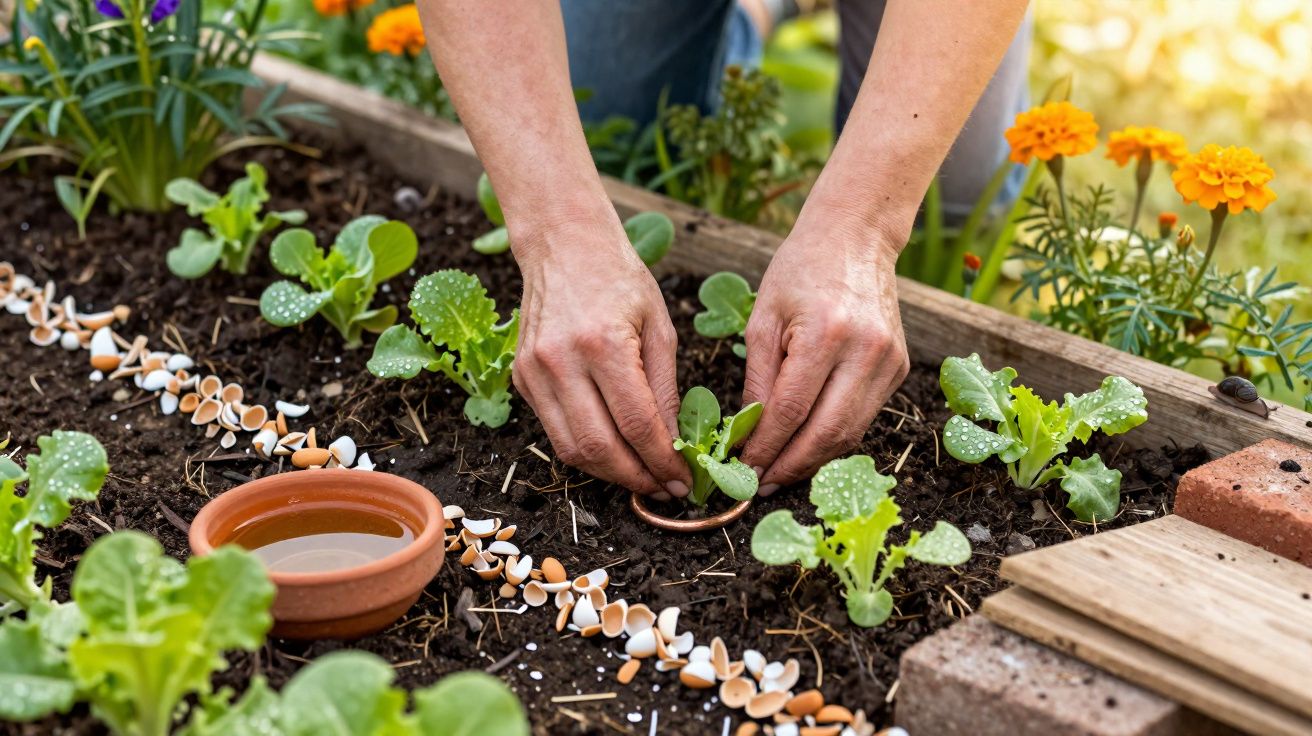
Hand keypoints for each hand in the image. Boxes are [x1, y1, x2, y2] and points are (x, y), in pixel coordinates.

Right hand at [512, 220, 691, 498]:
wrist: (565, 246)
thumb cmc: (620, 279)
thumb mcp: (660, 327)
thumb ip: (665, 389)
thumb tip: (674, 445)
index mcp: (603, 344)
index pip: (636, 424)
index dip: (662, 462)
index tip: (683, 481)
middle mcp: (561, 361)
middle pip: (598, 447)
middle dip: (635, 478)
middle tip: (664, 488)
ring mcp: (534, 372)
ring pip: (570, 449)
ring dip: (608, 473)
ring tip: (640, 476)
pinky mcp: (522, 379)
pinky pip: (554, 431)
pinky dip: (585, 450)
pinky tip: (612, 450)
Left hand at [739, 225, 908, 493]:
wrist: (856, 238)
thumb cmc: (800, 272)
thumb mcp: (764, 318)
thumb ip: (757, 379)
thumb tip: (748, 434)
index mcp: (826, 334)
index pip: (790, 411)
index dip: (765, 447)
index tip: (743, 467)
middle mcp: (865, 351)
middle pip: (827, 432)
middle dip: (791, 466)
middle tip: (761, 484)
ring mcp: (889, 362)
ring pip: (851, 433)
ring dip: (814, 460)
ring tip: (780, 472)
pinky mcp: (899, 369)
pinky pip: (864, 417)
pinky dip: (834, 438)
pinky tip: (807, 445)